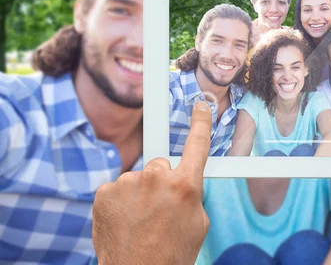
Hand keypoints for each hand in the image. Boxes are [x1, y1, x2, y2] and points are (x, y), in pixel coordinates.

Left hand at [92, 101, 211, 264]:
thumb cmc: (171, 253)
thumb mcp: (198, 222)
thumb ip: (191, 193)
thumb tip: (182, 182)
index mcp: (185, 184)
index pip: (197, 144)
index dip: (200, 122)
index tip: (200, 105)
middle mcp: (156, 178)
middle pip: (162, 165)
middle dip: (162, 181)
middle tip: (160, 209)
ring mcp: (127, 183)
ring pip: (139, 179)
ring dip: (140, 194)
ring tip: (140, 221)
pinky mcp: (105, 192)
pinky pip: (118, 188)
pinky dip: (120, 201)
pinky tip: (125, 221)